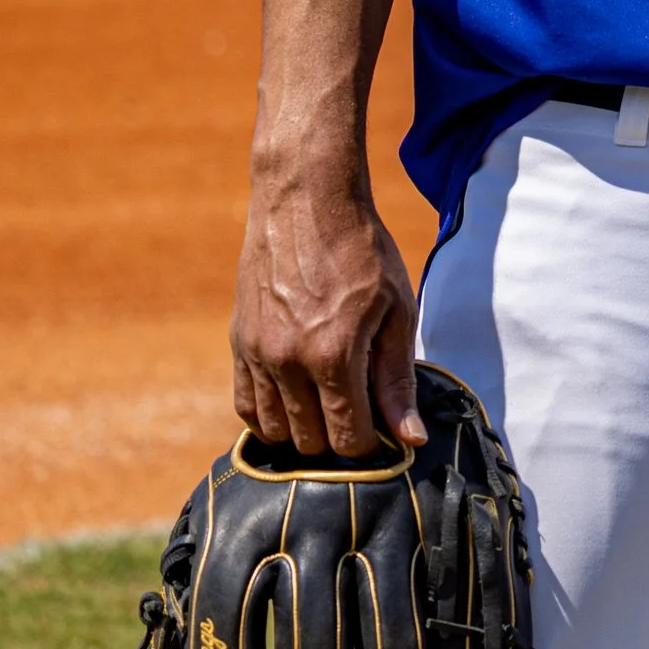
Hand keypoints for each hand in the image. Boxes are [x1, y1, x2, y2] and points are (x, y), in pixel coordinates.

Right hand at [230, 161, 424, 458]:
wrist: (307, 203)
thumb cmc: (363, 251)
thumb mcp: (397, 308)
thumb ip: (397, 379)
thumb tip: (410, 439)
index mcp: (333, 356)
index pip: (348, 438)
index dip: (371, 445)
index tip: (385, 433)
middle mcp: (288, 364)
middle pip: (310, 442)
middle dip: (338, 441)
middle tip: (361, 419)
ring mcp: (257, 356)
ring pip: (275, 431)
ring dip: (304, 433)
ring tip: (331, 410)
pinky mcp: (238, 345)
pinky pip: (245, 407)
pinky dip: (269, 418)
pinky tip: (295, 404)